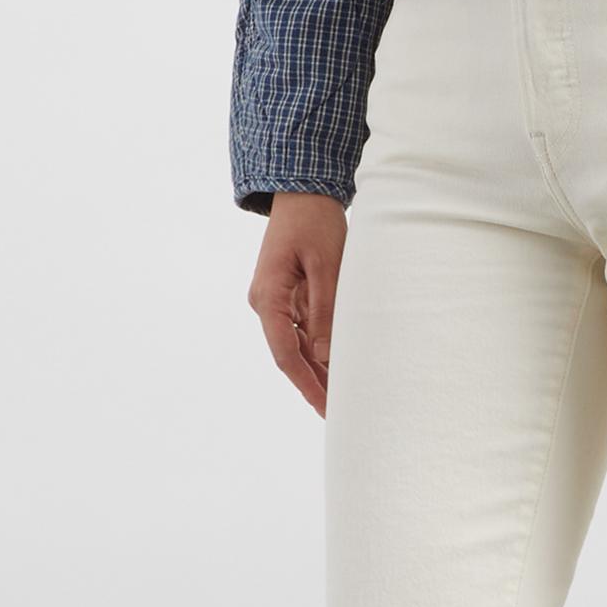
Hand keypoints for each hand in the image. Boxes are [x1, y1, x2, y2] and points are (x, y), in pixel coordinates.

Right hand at [247, 194, 346, 415]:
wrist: (303, 192)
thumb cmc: (314, 223)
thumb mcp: (326, 266)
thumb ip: (325, 312)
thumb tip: (324, 357)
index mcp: (268, 296)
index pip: (284, 353)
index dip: (305, 383)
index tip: (324, 407)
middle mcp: (266, 303)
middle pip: (288, 355)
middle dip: (312, 385)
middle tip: (337, 414)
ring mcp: (275, 300)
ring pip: (295, 346)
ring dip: (316, 370)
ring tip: (340, 398)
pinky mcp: (287, 295)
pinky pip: (301, 330)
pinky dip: (318, 349)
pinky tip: (336, 367)